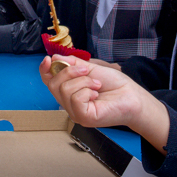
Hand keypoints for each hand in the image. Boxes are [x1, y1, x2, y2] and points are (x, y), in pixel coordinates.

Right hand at [39, 56, 169, 152]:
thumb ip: (72, 63)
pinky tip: (96, 94)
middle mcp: (68, 103)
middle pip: (53, 84)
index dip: (44, 70)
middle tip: (87, 70)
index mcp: (69, 90)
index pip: (48, 81)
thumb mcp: (91, 68)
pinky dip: (87, 91)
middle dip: (69, 71)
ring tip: (97, 84)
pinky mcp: (82, 118)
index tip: (48, 60)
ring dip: (83, 81)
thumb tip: (55, 58)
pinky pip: (75, 99)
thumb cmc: (114, 84)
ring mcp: (74, 112)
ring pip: (64, 90)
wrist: (131, 95)